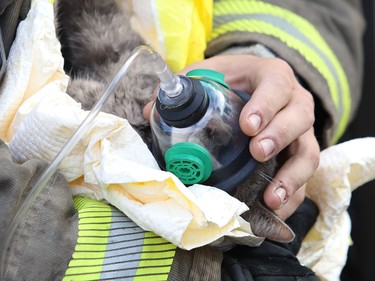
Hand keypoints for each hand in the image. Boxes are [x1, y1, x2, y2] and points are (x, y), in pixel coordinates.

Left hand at [144, 55, 319, 219]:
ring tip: (270, 196)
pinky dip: (292, 195)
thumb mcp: (207, 74)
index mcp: (272, 77)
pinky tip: (273, 208)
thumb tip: (150, 110)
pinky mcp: (300, 155)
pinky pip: (305, 179)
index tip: (247, 127)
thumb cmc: (230, 82)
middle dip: (279, 137)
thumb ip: (182, 88)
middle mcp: (294, 102)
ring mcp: (301, 131)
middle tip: (256, 153)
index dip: (266, 105)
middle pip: (299, 119)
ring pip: (308, 153)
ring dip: (292, 177)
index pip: (276, 85)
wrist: (252, 88)